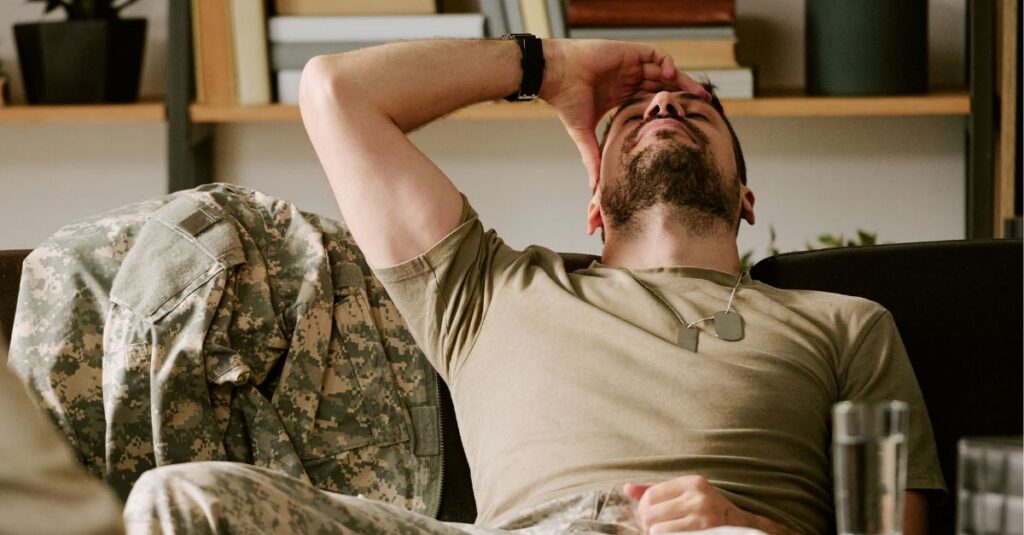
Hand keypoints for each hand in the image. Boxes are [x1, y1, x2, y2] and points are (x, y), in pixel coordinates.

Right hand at [539, 39, 709, 189]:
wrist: (556, 76)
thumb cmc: (566, 102)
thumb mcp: (583, 134)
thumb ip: (593, 158)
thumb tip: (594, 189)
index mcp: (620, 97)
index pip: (650, 103)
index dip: (667, 112)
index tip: (683, 125)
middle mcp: (627, 81)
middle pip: (663, 87)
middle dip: (683, 96)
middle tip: (703, 108)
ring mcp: (630, 66)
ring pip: (664, 72)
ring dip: (682, 81)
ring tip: (699, 94)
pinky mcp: (630, 53)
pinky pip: (656, 55)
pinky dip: (667, 63)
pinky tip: (671, 75)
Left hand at [624, 475, 753, 532]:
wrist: (740, 527)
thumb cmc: (708, 509)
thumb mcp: (686, 494)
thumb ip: (657, 490)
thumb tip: (627, 488)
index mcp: (692, 482)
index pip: (651, 494)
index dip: (645, 508)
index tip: (649, 515)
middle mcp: (698, 498)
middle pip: (651, 513)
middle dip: (648, 524)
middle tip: (654, 528)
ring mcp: (702, 518)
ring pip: (657, 530)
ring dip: (657, 534)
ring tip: (665, 532)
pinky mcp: (704, 533)